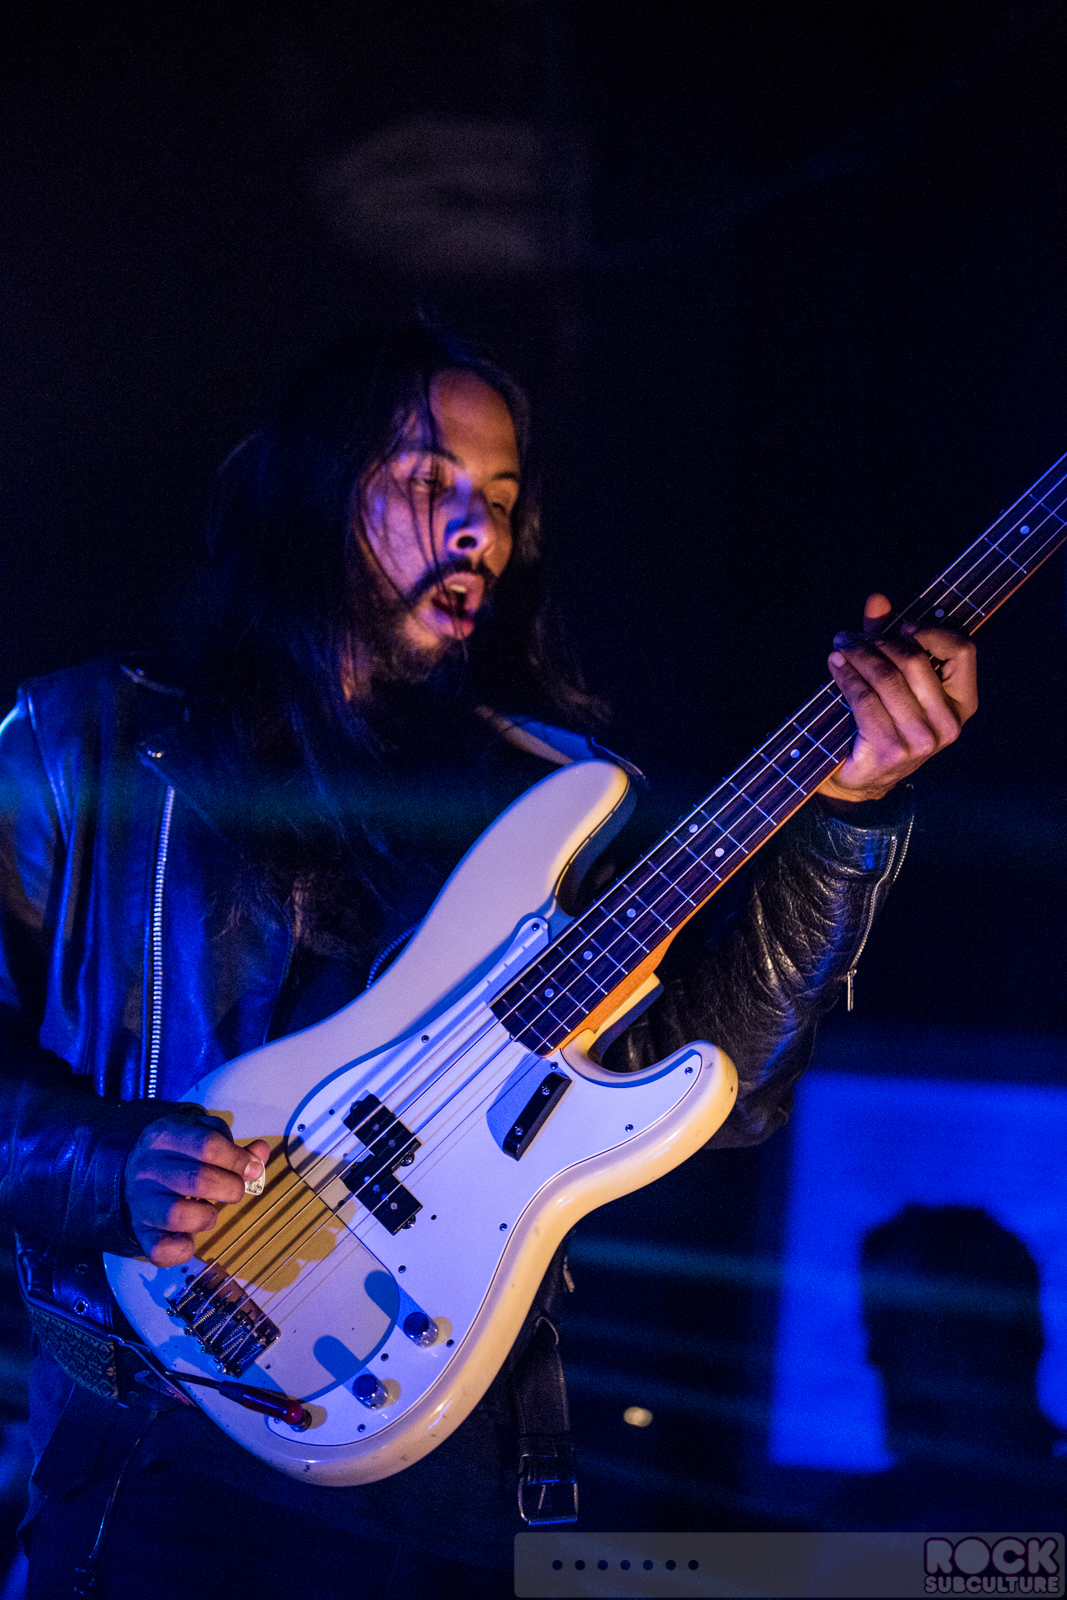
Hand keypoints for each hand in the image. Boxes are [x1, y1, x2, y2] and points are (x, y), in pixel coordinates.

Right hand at [124, 1115, 270, 1267]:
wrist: (131, 1175)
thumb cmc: (177, 1154)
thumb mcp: (202, 1137)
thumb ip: (234, 1147)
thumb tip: (260, 1154)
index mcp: (165, 1136)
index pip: (208, 1146)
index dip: (238, 1160)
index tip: (253, 1169)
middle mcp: (147, 1168)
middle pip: (200, 1180)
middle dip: (231, 1188)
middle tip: (235, 1190)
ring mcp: (140, 1202)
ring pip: (179, 1216)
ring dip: (208, 1217)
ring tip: (208, 1211)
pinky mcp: (140, 1232)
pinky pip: (161, 1250)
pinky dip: (183, 1248)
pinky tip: (190, 1236)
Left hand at [818, 592, 977, 803]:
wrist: (863, 779)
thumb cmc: (883, 724)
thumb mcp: (895, 681)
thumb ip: (888, 640)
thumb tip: (877, 599)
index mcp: (962, 704)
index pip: (963, 651)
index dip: (931, 632)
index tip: (901, 626)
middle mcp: (948, 724)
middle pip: (914, 661)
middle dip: (878, 641)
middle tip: (849, 636)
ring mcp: (921, 740)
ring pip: (887, 678)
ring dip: (857, 655)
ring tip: (840, 646)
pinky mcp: (891, 749)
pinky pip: (865, 700)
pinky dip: (847, 676)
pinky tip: (835, 665)